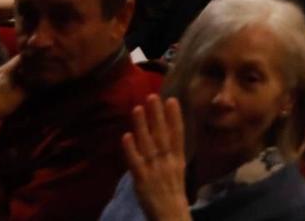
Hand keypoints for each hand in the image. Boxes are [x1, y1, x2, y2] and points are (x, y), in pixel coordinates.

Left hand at [121, 95, 193, 220]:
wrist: (171, 217)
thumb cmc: (173, 195)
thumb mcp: (177, 172)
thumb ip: (171, 156)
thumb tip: (166, 139)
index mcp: (178, 160)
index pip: (177, 134)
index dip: (175, 117)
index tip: (172, 100)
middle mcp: (168, 162)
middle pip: (162, 135)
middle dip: (157, 115)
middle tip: (153, 96)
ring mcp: (154, 170)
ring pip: (148, 144)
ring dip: (142, 125)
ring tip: (137, 108)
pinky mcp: (142, 181)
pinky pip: (135, 162)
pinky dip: (131, 149)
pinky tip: (126, 136)